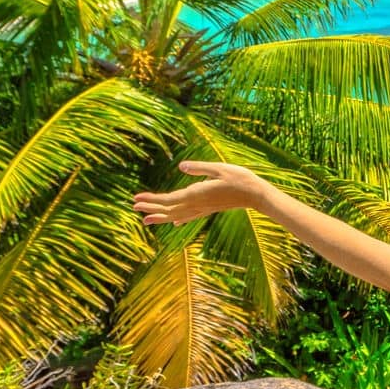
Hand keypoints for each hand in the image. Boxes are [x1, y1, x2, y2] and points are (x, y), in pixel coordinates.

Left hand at [133, 161, 276, 225]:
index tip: (136, 199)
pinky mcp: (208, 209)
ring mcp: (203, 209)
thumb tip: (181, 166)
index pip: (168, 199)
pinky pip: (189, 216)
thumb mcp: (220, 168)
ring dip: (160, 216)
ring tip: (145, 220)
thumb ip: (200, 168)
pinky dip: (178, 218)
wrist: (256, 194)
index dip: (151, 200)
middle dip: (150, 208)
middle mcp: (197, 204)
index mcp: (197, 194)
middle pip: (169, 209)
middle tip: (133, 207)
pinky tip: (174, 222)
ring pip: (176, 215)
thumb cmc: (240, 178)